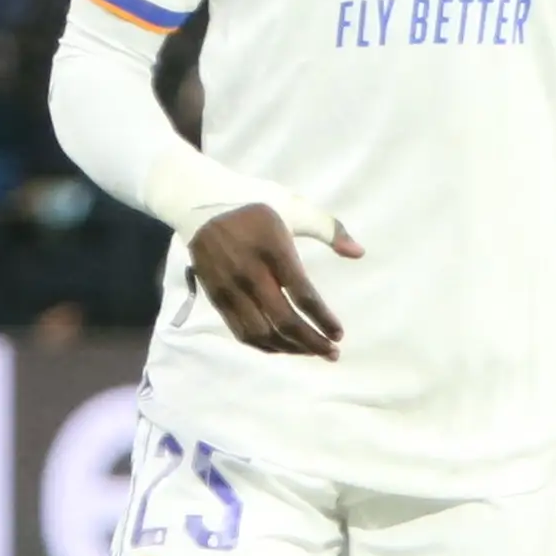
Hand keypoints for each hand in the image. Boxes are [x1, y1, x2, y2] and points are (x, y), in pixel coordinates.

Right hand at [190, 198, 360, 359]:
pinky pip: (242, 332)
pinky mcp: (216, 297)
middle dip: (312, 342)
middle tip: (332, 353)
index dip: (323, 319)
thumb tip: (359, 253)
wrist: (196, 202)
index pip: (303, 295)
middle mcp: (250, 273)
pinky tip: (283, 347)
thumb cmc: (252, 202)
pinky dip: (265, 346)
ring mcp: (230, 288)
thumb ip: (329, 228)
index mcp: (273, 249)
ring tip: (311, 352)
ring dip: (290, 349)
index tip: (339, 334)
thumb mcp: (293, 206)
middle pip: (284, 321)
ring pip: (262, 333)